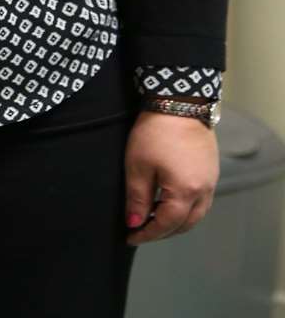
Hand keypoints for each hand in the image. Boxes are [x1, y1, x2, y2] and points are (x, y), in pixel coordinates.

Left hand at [124, 111, 217, 243]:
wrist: (180, 105)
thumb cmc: (154, 134)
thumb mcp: (138, 166)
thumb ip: (137, 198)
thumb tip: (133, 222)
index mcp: (185, 192)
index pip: (166, 224)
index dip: (147, 234)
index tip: (130, 237)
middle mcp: (203, 191)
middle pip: (185, 224)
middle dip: (163, 231)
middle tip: (141, 231)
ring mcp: (211, 182)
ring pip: (196, 214)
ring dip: (176, 222)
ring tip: (153, 220)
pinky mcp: (212, 172)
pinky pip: (201, 201)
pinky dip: (186, 209)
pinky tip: (169, 203)